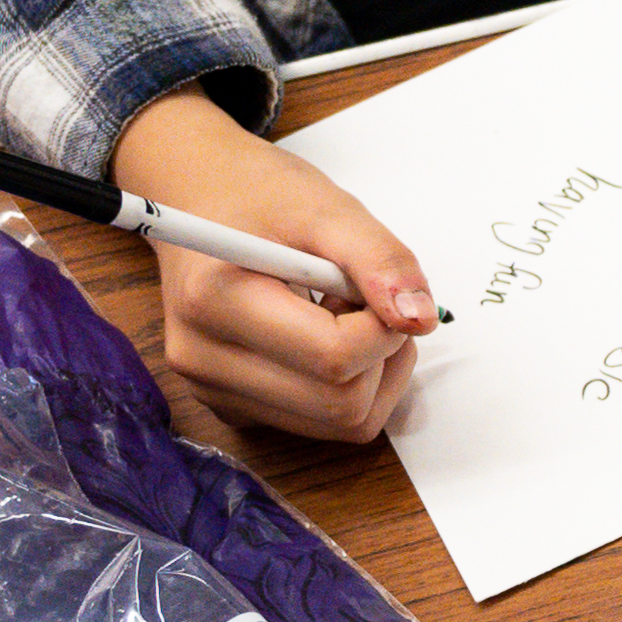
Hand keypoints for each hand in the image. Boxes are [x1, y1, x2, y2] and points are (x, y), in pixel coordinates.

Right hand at [111, 90, 434, 441]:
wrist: (202, 199)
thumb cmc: (261, 197)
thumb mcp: (329, 208)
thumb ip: (381, 260)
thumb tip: (419, 321)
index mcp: (215, 304)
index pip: (336, 358)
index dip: (383, 328)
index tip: (372, 287)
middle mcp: (202, 360)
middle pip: (342, 404)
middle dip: (380, 354)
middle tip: (360, 300)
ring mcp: (213, 391)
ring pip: (340, 423)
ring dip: (370, 373)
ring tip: (339, 315)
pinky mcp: (232, 406)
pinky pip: (321, 424)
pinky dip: (347, 387)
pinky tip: (322, 337)